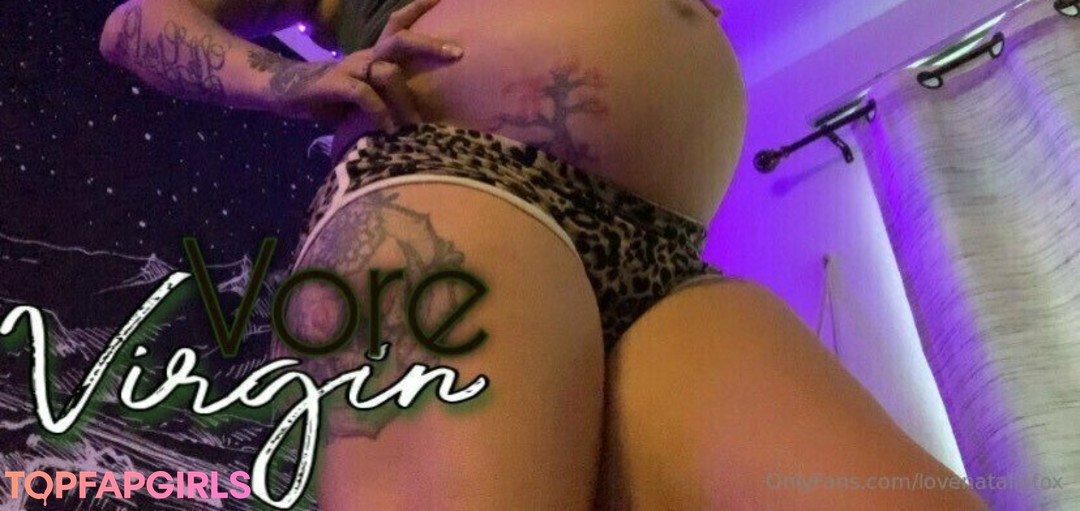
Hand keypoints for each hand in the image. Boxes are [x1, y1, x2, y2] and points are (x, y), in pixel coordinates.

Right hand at [272, 0, 461, 130]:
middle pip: (401, 40)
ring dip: (405, 99)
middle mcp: (366, 56)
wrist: (286, 93)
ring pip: (388, 71)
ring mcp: (350, 68)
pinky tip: (387, 128)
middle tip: (457, 53)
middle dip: (430, 45)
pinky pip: (363, 94)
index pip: (399, 24)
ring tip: (416, 125)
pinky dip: (378, 110)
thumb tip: (426, 117)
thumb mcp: (368, 94)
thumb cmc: (335, 97)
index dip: (420, 9)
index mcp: (375, 54)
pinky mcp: (333, 84)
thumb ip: (391, 97)